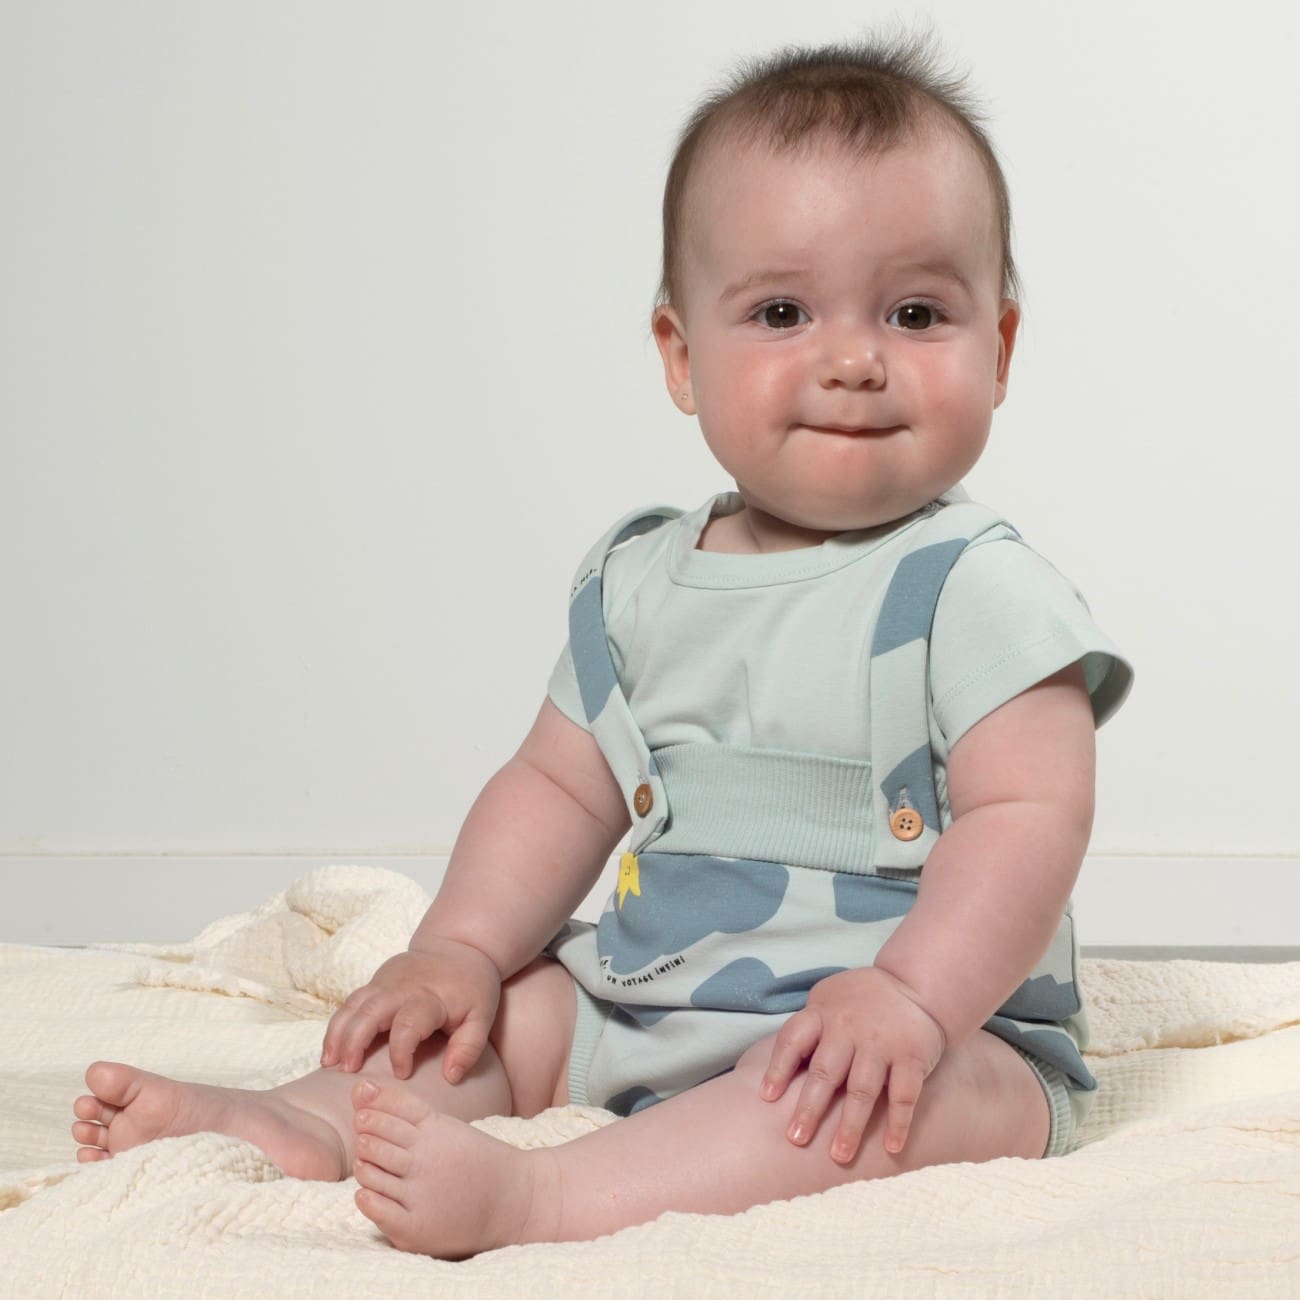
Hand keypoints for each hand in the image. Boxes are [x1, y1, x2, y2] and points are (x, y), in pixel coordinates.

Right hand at [319, 939, 501, 1082]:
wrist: (460, 948)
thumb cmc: (472, 989)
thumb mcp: (482, 1016)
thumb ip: (469, 1047)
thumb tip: (450, 1077)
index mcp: (431, 997)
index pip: (409, 1023)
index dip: (401, 1050)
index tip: (402, 1074)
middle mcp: (403, 987)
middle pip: (371, 1011)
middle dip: (355, 1041)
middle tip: (347, 1071)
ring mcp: (385, 981)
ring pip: (353, 1005)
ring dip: (337, 1034)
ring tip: (328, 1064)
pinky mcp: (376, 981)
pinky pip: (350, 1002)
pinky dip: (337, 1025)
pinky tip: (331, 1050)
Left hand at [760, 966, 946, 1164]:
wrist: (916, 984)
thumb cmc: (861, 999)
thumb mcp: (827, 999)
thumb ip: (807, 1028)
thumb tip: (778, 1069)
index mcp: (823, 1013)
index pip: (793, 1040)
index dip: (778, 1068)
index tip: (766, 1099)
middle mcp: (849, 1028)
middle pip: (825, 1072)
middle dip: (809, 1109)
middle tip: (796, 1139)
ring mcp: (882, 1043)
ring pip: (862, 1090)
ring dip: (850, 1125)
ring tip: (839, 1156)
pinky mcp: (913, 1056)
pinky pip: (905, 1095)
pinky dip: (898, 1122)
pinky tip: (891, 1148)